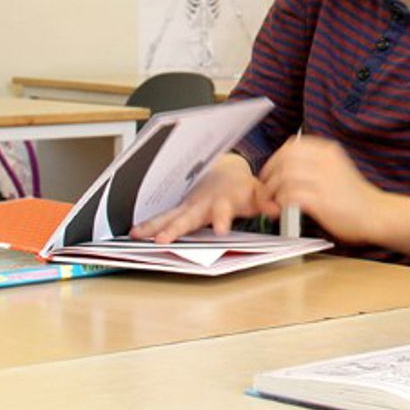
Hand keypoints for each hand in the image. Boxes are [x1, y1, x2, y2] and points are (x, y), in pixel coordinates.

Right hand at [130, 153, 266, 243]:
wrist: (225, 170)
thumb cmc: (241, 186)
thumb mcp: (258, 192)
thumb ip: (266, 200)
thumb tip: (277, 205)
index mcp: (223, 201)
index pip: (223, 211)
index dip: (222, 220)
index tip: (220, 230)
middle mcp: (202, 204)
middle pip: (187, 217)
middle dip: (174, 228)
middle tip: (162, 240)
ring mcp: (188, 206)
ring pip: (169, 216)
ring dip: (152, 225)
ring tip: (136, 234)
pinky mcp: (180, 209)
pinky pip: (163, 216)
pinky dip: (147, 224)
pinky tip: (132, 233)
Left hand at [259, 134, 409, 253]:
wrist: (377, 214)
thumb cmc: (355, 197)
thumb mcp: (336, 169)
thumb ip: (314, 165)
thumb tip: (284, 169)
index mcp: (328, 151)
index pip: (291, 147)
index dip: (275, 160)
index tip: (270, 174)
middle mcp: (325, 161)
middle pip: (283, 160)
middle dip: (269, 177)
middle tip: (266, 191)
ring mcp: (324, 180)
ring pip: (283, 178)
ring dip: (272, 193)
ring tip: (272, 205)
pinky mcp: (321, 200)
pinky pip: (289, 196)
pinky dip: (280, 204)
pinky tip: (281, 212)